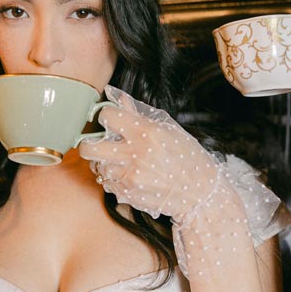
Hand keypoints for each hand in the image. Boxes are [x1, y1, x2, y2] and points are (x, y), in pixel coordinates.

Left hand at [77, 86, 220, 223]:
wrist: (200, 193)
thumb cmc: (187, 158)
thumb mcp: (168, 129)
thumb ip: (137, 113)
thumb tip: (116, 98)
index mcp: (146, 133)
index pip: (107, 116)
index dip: (106, 116)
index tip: (110, 120)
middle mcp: (135, 155)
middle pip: (90, 147)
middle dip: (90, 143)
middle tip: (97, 142)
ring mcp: (129, 177)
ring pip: (97, 167)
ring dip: (103, 163)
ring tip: (118, 161)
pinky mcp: (127, 194)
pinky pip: (106, 183)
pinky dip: (112, 178)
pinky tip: (127, 174)